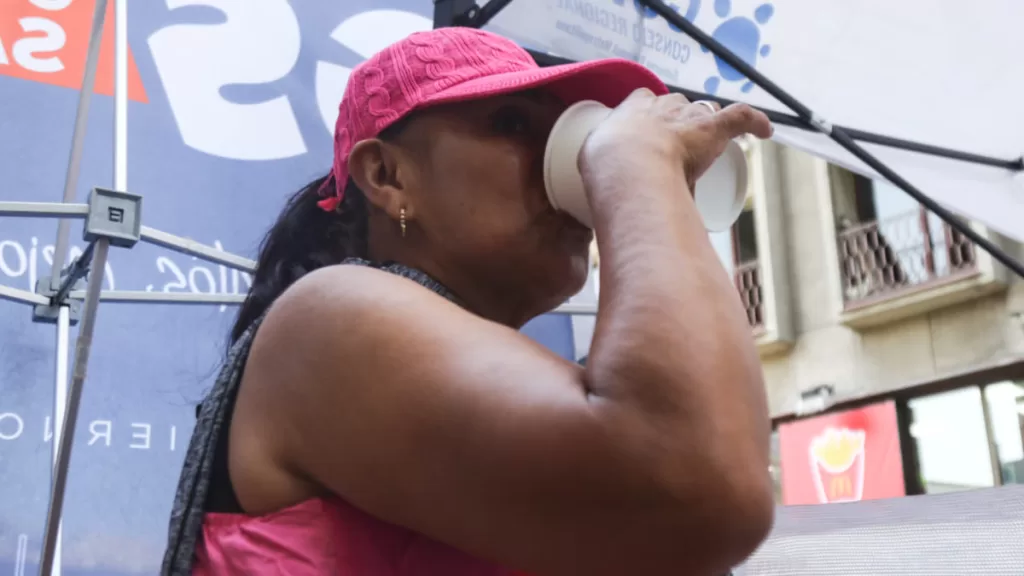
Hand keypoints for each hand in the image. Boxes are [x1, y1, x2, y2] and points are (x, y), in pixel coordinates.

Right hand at [579, 89, 772, 192]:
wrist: (626, 167)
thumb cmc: (607, 170)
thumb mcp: (597, 168)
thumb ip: (608, 180)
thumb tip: (619, 211)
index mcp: (630, 111)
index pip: (643, 102)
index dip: (650, 117)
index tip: (651, 133)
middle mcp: (661, 106)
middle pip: (676, 105)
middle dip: (679, 121)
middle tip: (679, 148)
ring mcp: (689, 116)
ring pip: (704, 112)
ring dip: (708, 126)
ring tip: (712, 145)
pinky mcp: (714, 127)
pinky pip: (740, 117)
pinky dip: (755, 122)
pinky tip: (765, 130)